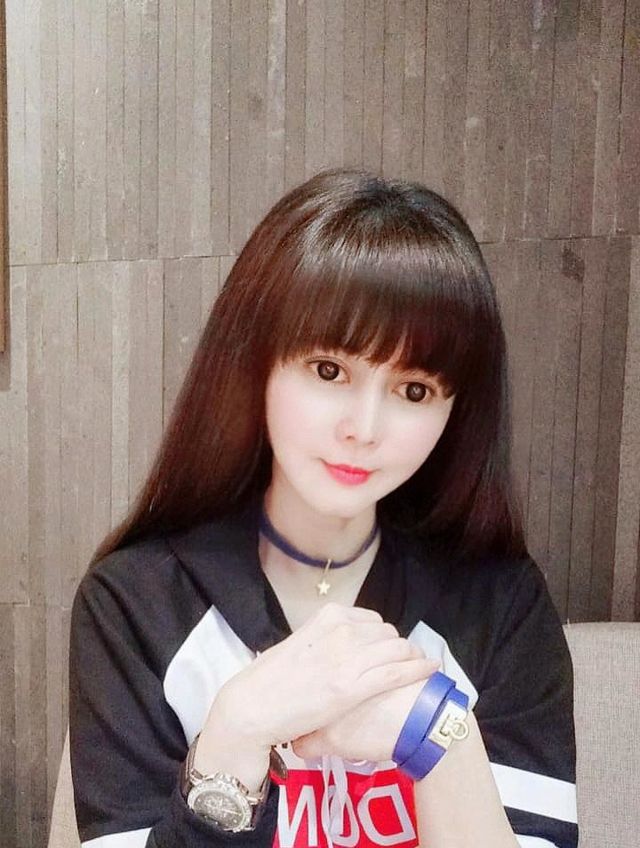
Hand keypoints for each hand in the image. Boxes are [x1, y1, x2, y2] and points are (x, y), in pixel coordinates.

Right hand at [207, 603, 435, 748]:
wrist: (253, 706)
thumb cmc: (271, 681)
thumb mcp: (301, 645)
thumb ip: (324, 640)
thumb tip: (340, 647)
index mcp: (328, 616)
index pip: (372, 621)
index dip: (383, 638)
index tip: (387, 650)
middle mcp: (341, 629)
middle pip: (388, 634)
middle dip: (398, 648)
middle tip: (403, 663)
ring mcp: (348, 656)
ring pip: (397, 650)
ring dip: (411, 658)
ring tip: (420, 667)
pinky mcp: (353, 686)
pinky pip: (397, 671)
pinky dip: (418, 669)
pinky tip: (431, 670)